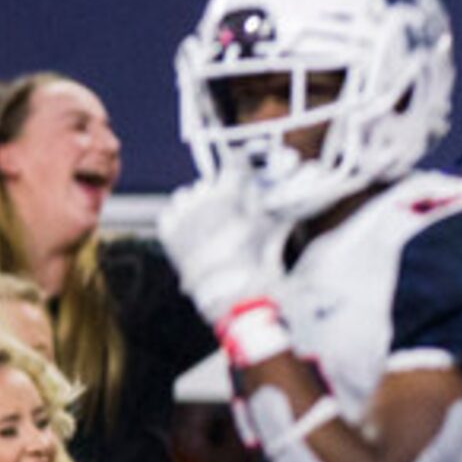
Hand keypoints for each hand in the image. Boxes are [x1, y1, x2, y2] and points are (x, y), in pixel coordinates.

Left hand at [156, 177, 284, 341]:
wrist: (231, 295)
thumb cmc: (257, 263)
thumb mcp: (273, 231)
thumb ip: (277, 205)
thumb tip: (293, 191)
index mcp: (229, 194)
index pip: (234, 165)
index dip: (241, 168)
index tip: (243, 173)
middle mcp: (202, 199)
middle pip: (209, 183)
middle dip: (220, 194)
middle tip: (231, 212)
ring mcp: (182, 215)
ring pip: (186, 195)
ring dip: (197, 204)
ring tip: (209, 222)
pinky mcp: (169, 232)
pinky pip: (170, 213)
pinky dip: (179, 219)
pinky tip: (192, 232)